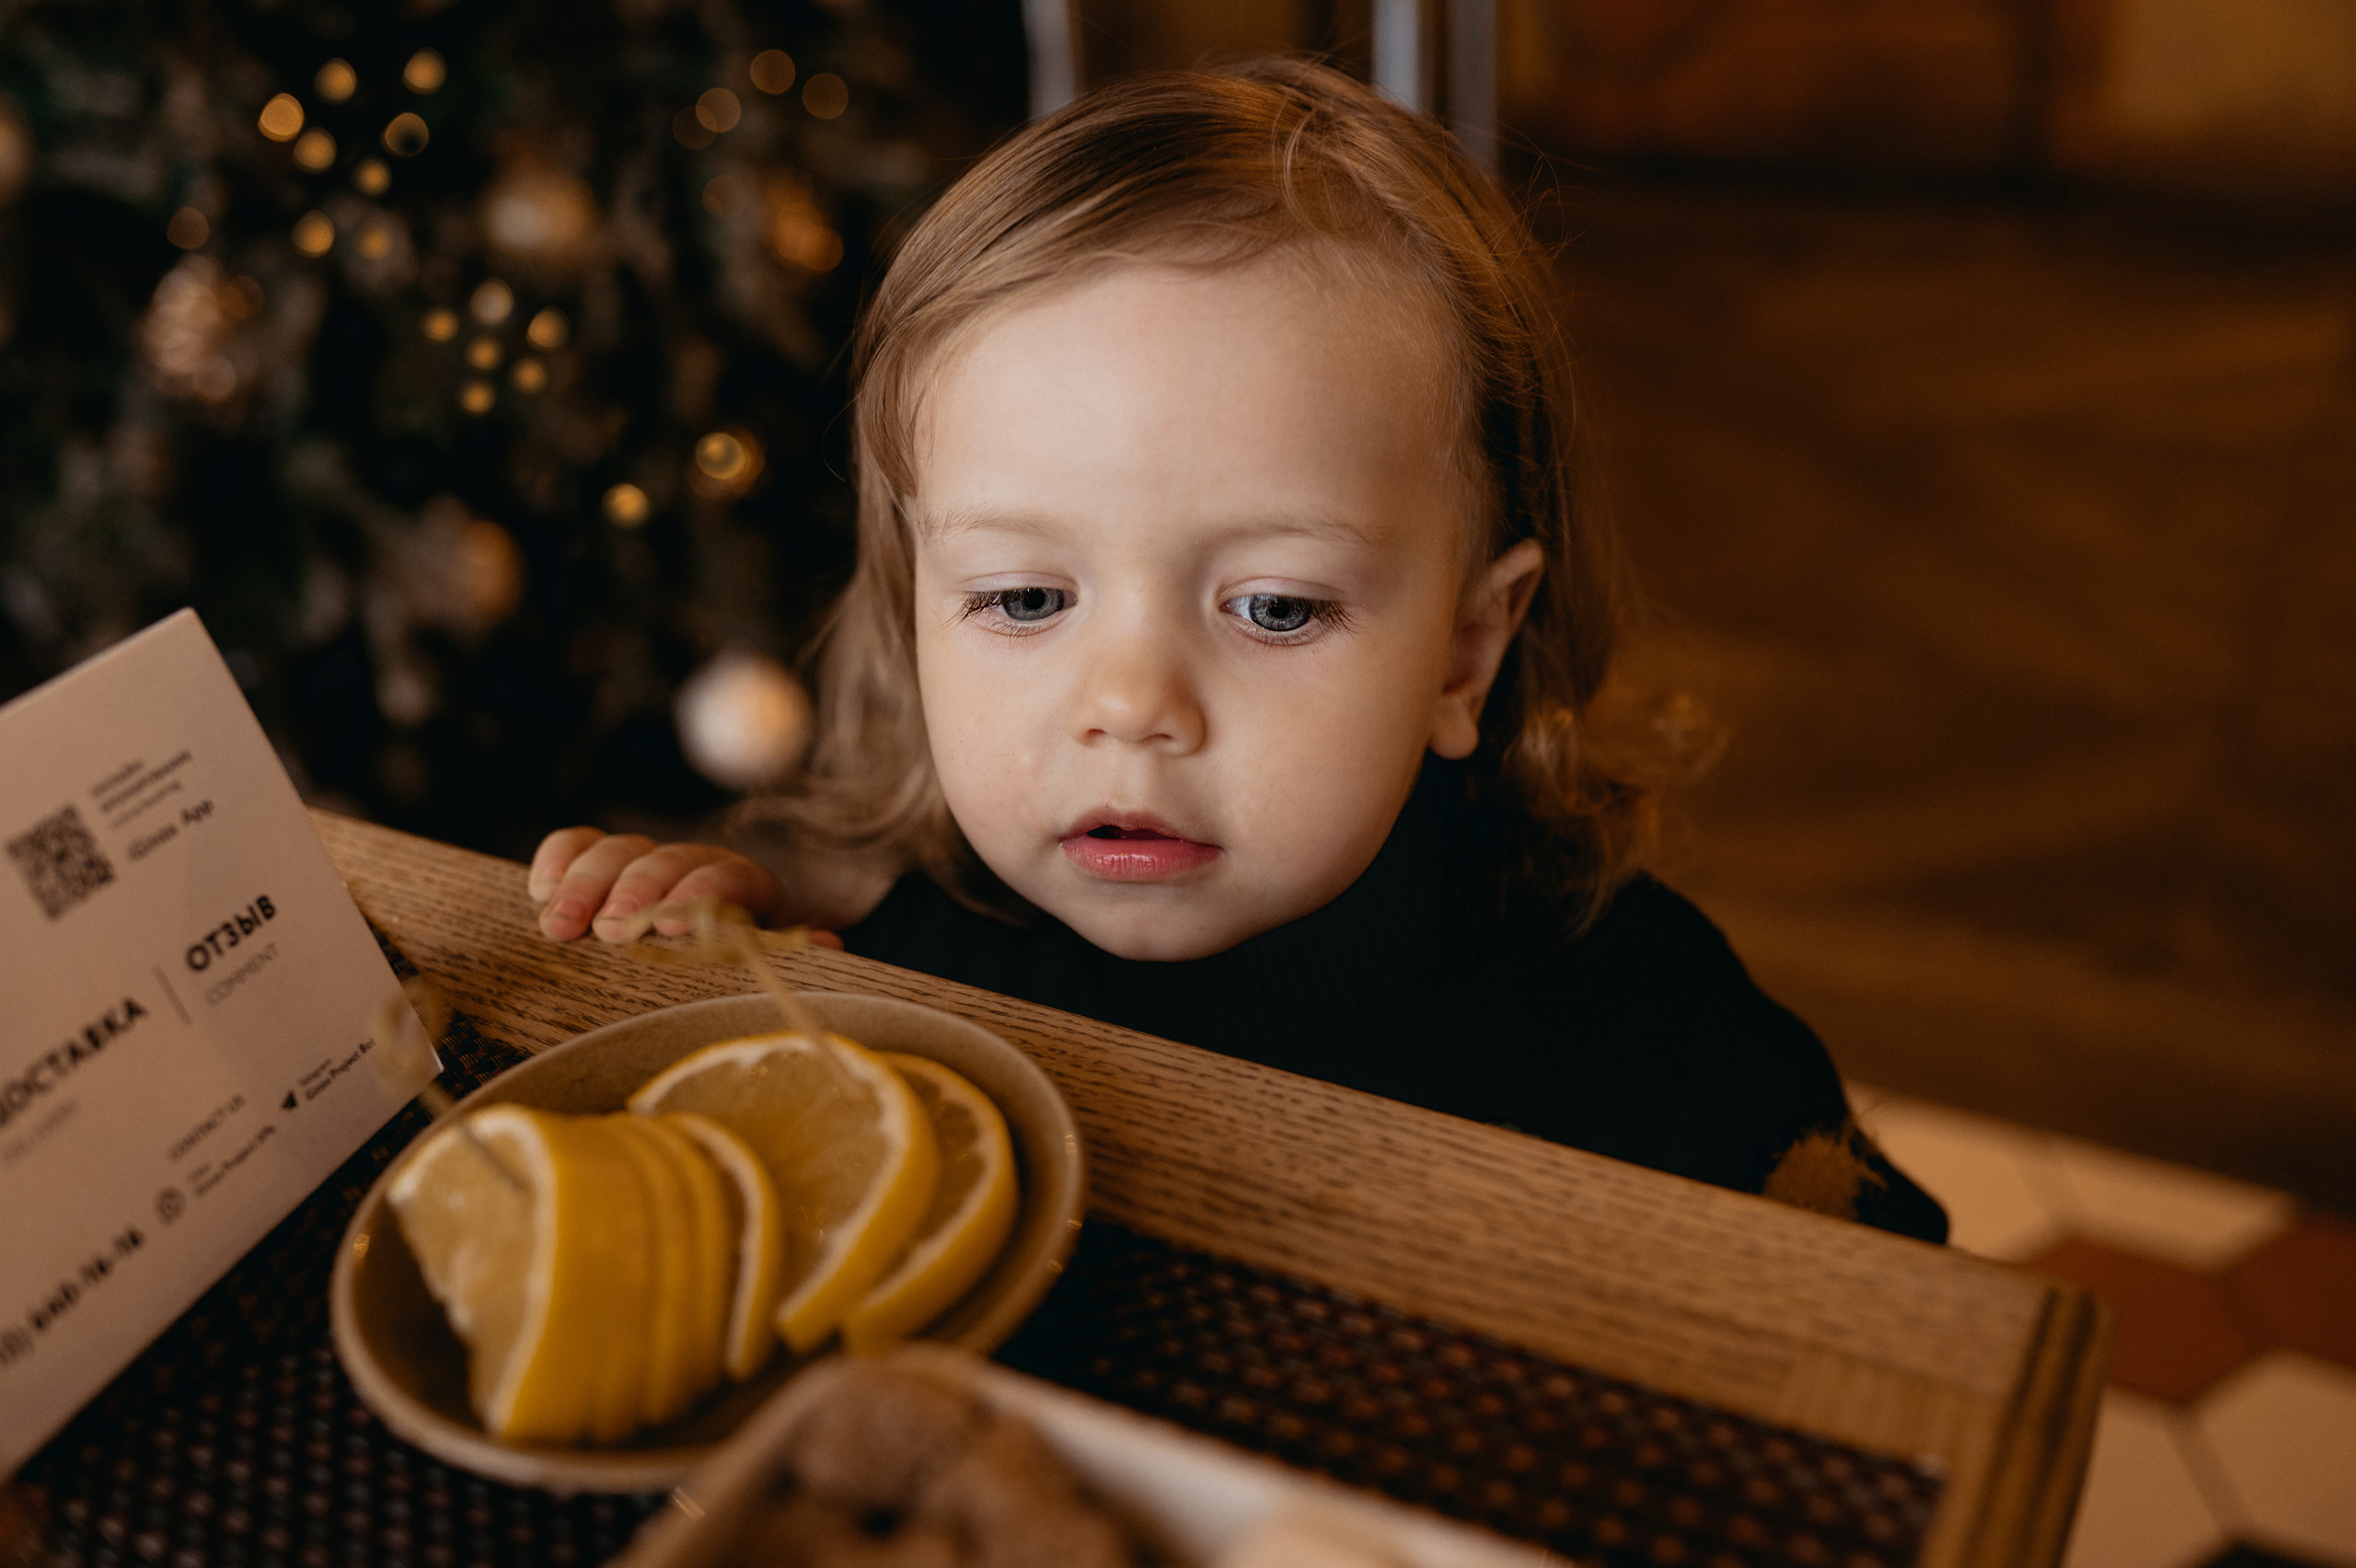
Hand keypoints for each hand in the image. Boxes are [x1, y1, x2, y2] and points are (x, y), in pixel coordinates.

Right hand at [527, 828, 839, 947]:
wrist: (712, 951)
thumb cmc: (742, 969)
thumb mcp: (771, 964)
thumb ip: (793, 955)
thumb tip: (831, 949)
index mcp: (745, 888)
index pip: (728, 877)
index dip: (701, 895)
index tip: (673, 924)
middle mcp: (695, 866)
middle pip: (665, 861)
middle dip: (635, 893)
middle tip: (610, 930)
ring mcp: (647, 862)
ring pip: (617, 852)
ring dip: (585, 885)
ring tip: (559, 927)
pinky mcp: (603, 865)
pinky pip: (578, 844)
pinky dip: (558, 858)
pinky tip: (539, 888)